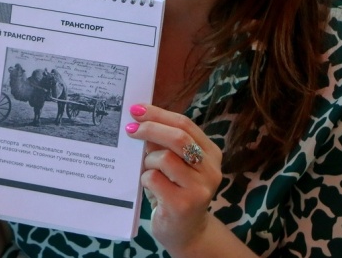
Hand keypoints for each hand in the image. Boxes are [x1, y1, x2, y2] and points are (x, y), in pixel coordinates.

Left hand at [125, 104, 222, 253]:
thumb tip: (141, 119)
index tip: (137, 109)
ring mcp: (199, 188)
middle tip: (130, 129)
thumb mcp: (177, 164)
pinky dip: (145, 179)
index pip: (185, 124)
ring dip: (148, 161)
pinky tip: (151, 188)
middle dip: (150, 129)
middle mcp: (210, 169)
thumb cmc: (176, 191)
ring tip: (149, 171)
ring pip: (164, 158)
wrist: (185, 232)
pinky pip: (154, 178)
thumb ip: (166, 143)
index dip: (159, 114)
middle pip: (178, 137)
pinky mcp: (184, 204)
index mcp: (211, 153)